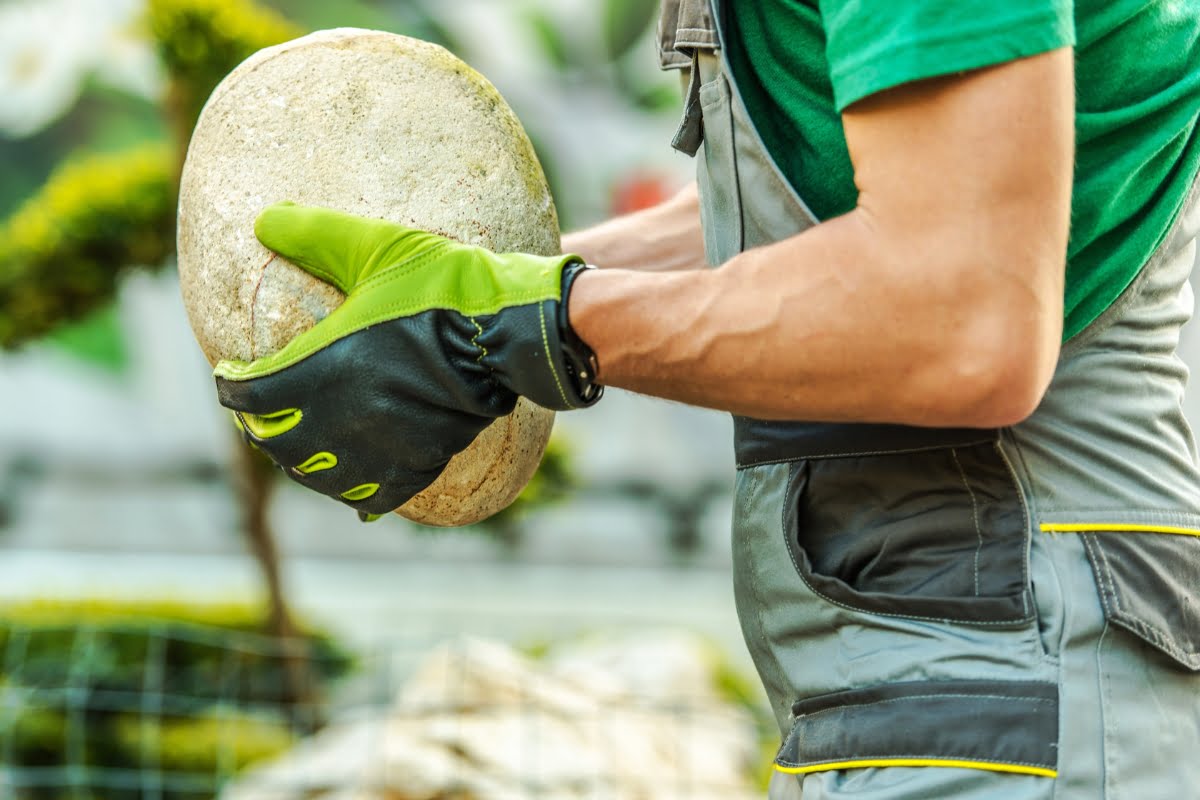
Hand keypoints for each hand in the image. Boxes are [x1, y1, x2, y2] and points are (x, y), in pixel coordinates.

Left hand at [215, 202, 599, 519]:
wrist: (508, 330)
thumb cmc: (442, 286)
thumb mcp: (377, 246)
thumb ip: (315, 235)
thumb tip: (263, 220)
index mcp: (319, 369)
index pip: (249, 396)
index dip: (231, 387)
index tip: (231, 375)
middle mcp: (342, 418)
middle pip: (277, 443)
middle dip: (260, 427)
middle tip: (259, 411)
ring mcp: (381, 447)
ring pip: (319, 475)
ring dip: (300, 462)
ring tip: (299, 446)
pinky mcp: (419, 462)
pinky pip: (373, 494)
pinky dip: (354, 492)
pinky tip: (350, 484)